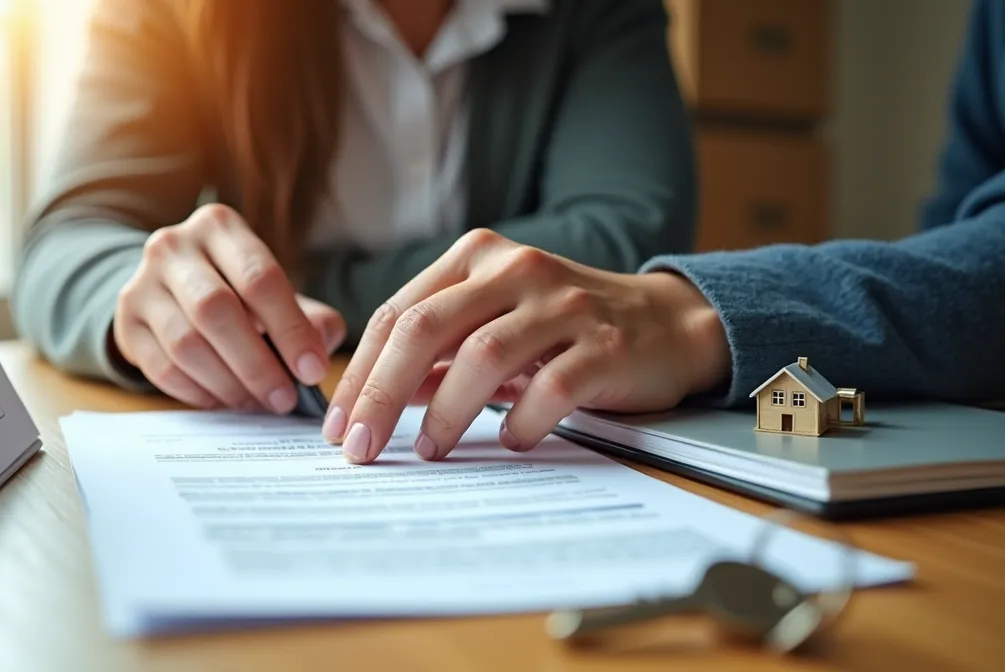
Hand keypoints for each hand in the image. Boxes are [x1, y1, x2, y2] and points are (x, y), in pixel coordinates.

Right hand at [111, 204, 344, 411]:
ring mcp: (141, 283)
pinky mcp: (126, 322)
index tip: (312, 370)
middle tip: (284, 398)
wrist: (171, 288)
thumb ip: (308, 318)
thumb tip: (317, 356)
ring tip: (257, 403)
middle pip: (217, 309)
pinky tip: (224, 400)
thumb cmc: (237, 290)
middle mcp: (173, 246)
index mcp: (219, 227)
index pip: (260, 277)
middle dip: (257, 363)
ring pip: (186, 342)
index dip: (290, 328)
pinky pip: (162, 368)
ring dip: (228, 382)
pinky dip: (198, 392)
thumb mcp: (274, 291)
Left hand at [321, 229, 729, 463]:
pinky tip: (510, 441)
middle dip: (381, 393)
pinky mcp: (605, 345)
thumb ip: (436, 357)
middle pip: (424, 328)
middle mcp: (515, 269)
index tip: (337, 424)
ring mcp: (563, 304)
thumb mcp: (494, 329)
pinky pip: (551, 387)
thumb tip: (370, 401)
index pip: (398, 313)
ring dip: (446, 412)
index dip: (359, 372)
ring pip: (481, 355)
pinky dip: (522, 420)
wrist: (667, 325)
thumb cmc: (565, 330)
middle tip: (360, 447)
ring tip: (430, 450)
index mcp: (477, 258)